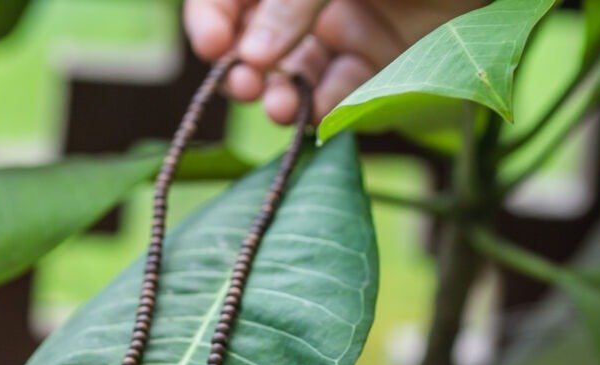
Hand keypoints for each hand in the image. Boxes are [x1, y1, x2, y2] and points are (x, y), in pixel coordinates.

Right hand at [184, 0, 481, 122]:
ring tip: (280, 110)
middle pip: (257, 39)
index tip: (213, 47)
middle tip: (246, 89)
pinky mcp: (387, 68)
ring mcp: (351, 30)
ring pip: (298, 73)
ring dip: (281, 95)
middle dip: (245, 66)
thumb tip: (251, 56)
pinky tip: (321, 117)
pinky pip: (346, 96)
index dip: (212, 20)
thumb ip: (296, 2)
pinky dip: (330, 109)